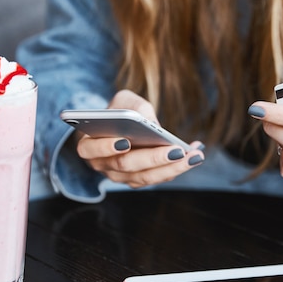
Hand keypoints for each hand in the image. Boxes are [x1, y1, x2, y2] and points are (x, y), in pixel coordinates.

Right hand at [75, 90, 203, 187]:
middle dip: (153, 158)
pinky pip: (156, 178)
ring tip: (194, 155)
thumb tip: (154, 126)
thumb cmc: (119, 111)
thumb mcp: (124, 100)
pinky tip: (194, 154)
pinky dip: (176, 168)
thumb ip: (136, 108)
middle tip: (177, 150)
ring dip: (172, 168)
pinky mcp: (136, 180)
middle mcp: (101, 164)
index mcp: (88, 144)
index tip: (125, 142)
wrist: (120, 125)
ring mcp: (118, 176)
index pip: (91, 149)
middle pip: (125, 165)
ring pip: (144, 177)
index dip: (106, 147)